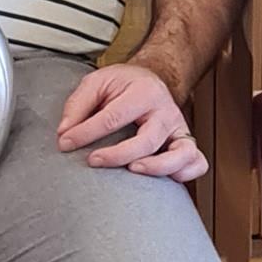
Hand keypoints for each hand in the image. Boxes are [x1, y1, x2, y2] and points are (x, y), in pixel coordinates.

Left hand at [57, 61, 207, 181]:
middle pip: (148, 140)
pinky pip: (197, 163)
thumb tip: (64, 133)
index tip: (65, 143)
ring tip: (132, 171)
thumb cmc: (123, 85)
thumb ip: (77, 105)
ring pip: (181, 153)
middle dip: (118, 155)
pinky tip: (163, 180)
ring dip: (157, 167)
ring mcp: (179, 129)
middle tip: (94, 161)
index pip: (113, 117)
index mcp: (143, 92)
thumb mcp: (96, 83)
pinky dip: (185, 174)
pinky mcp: (186, 144)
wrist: (151, 81)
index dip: (86, 133)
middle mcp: (166, 111)